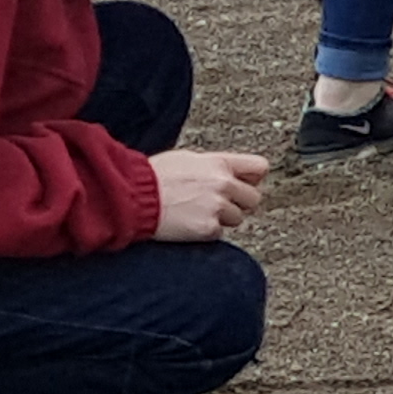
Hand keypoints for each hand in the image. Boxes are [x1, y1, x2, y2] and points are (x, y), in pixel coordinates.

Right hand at [150, 147, 270, 240]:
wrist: (132, 197)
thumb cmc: (154, 177)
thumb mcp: (188, 159)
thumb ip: (215, 166)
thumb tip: (233, 174)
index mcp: (219, 163)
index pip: (260, 167)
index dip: (252, 178)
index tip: (244, 184)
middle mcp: (223, 184)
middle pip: (253, 198)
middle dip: (238, 203)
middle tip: (216, 204)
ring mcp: (217, 207)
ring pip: (237, 218)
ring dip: (222, 218)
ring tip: (195, 212)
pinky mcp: (208, 228)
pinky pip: (218, 233)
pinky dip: (206, 232)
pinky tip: (188, 223)